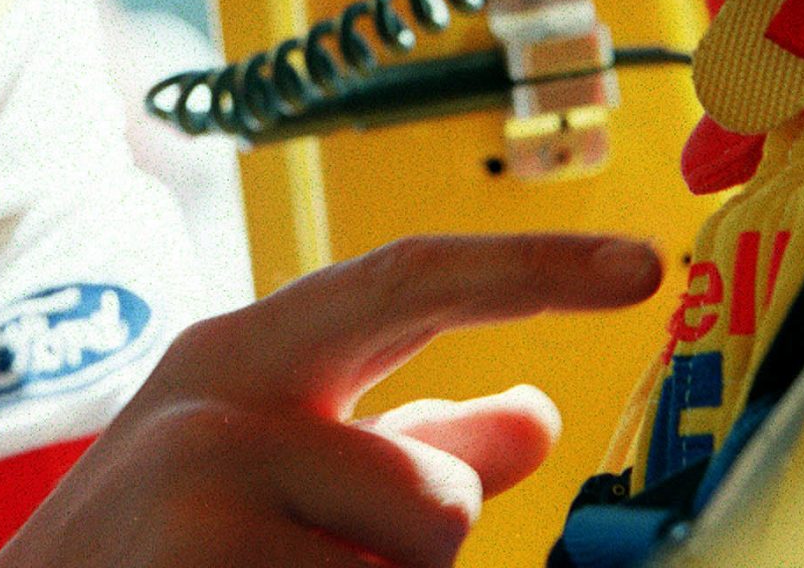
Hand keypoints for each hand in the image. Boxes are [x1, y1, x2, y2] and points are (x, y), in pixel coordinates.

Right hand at [0, 233, 663, 567]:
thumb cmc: (159, 553)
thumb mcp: (264, 467)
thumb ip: (403, 438)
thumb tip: (536, 418)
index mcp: (247, 354)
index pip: (409, 279)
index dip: (533, 265)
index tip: (645, 265)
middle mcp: (219, 404)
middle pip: (437, 492)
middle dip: (414, 557)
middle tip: (321, 564)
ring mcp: (203, 496)